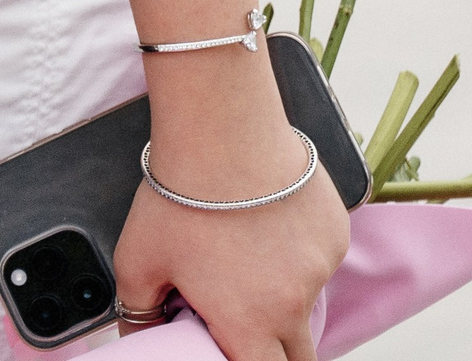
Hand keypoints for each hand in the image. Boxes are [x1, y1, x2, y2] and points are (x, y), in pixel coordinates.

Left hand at [112, 127, 348, 358]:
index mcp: (249, 324)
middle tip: (249, 322)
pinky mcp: (334, 234)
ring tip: (245, 247)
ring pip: (308, 298)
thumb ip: (138, 307)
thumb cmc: (180, 196)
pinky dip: (298, 246)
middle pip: (299, 355)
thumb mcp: (138, 257)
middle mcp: (294, 306)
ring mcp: (321, 270)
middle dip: (277, 349)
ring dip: (284, 288)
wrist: (222, 132)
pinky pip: (319, 255)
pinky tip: (268, 215)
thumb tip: (138, 331)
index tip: (236, 350)